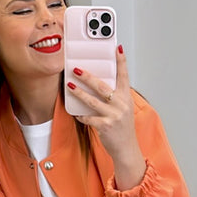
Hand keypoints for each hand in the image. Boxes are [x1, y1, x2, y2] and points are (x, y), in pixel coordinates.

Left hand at [67, 45, 145, 189]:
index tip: (118, 48)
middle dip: (87, 76)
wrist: (126, 148)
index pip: (124, 76)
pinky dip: (81, 115)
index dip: (121, 61)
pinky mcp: (105, 126)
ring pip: (92, 101)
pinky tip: (75, 113)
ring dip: (79, 93)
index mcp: (126, 98)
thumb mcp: (124, 109)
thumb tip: (98, 84)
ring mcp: (113, 115)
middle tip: (76, 69)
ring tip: (69, 85)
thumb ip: (115, 96)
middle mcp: (121, 105)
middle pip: (102, 86)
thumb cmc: (122, 127)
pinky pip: (88, 118)